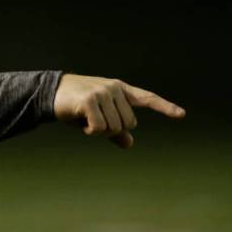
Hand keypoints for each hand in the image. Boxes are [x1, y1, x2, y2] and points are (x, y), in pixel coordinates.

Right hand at [53, 74, 185, 147]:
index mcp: (120, 89)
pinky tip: (81, 121)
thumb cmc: (75, 106)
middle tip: (93, 122)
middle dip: (112, 129)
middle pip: (128, 123)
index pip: (147, 98)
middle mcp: (115, 89)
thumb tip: (129, 143)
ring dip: (99, 131)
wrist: (50, 93)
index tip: (181, 115)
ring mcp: (103, 93)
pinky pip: (100, 128)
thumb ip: (114, 130)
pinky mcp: (91, 100)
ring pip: (114, 127)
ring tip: (85, 119)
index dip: (165, 107)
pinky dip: (90, 131)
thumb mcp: (97, 117)